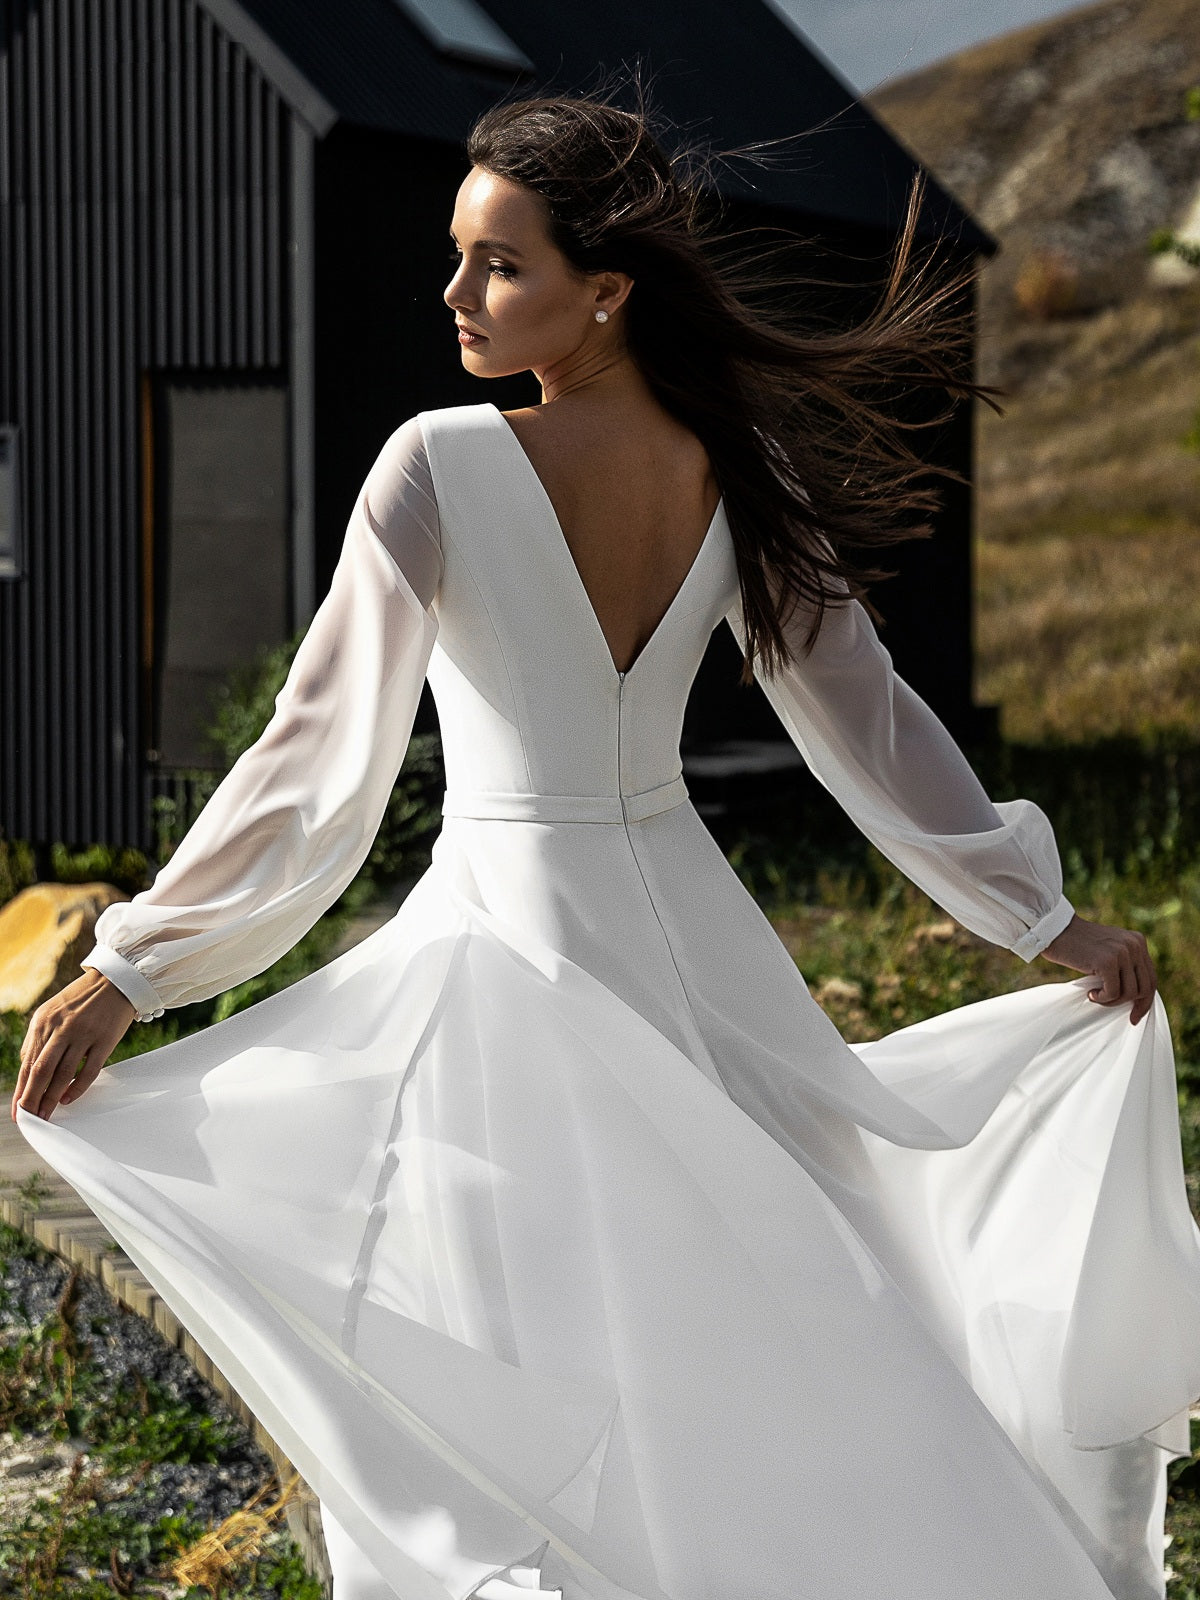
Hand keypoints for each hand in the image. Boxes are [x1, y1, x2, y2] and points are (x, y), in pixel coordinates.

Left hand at [12, 969, 137, 1121]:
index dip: (20, 1090)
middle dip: (32, 1099)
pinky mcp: (105, 1040)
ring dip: (52, 1098)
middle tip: (30, 1118)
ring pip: (63, 1073)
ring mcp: (83, 1034)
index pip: (27, 1063)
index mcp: (43, 1022)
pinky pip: (89, 1070)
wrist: (116, 980)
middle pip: (41, 1071)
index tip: (18, 1110)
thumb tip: (28, 1071)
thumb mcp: (52, 1012)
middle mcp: (61, 1027)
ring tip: (47, 1114)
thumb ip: (39, 1039)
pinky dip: (78, 1087)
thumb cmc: (82, 999)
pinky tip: (69, 1099)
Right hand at [1040, 912, 1157, 1025]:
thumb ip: (1125, 965)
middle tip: (1110, 1006)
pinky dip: (1102, 998)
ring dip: (1112, 1001)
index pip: (1151, 978)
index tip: (1134, 1016)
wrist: (1055, 930)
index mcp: (1138, 941)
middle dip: (1130, 1004)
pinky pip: (1113, 992)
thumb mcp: (1109, 949)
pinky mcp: (1108, 961)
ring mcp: (1122, 952)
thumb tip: (1136, 996)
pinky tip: (1090, 992)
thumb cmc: (1078, 944)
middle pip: (1145, 988)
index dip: (1145, 1001)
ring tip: (1096, 995)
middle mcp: (1134, 945)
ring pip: (1130, 993)